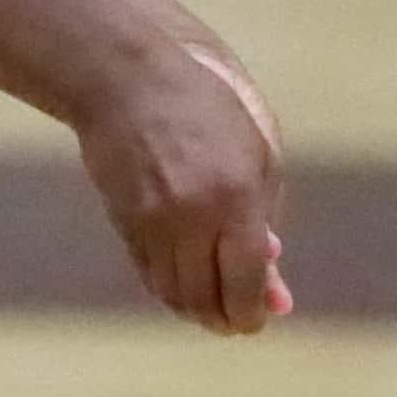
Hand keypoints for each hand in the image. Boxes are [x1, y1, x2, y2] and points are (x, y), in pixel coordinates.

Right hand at [75, 39, 290, 335]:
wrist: (127, 78)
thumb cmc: (207, 107)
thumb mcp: (256, 154)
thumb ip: (265, 222)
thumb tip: (274, 291)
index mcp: (236, 196)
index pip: (245, 283)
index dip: (253, 313)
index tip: (259, 316)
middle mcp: (191, 215)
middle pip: (205, 299)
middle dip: (225, 318)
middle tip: (236, 317)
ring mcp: (150, 220)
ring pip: (173, 294)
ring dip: (195, 307)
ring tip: (211, 297)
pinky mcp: (122, 221)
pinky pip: (147, 273)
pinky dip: (168, 285)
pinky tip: (183, 274)